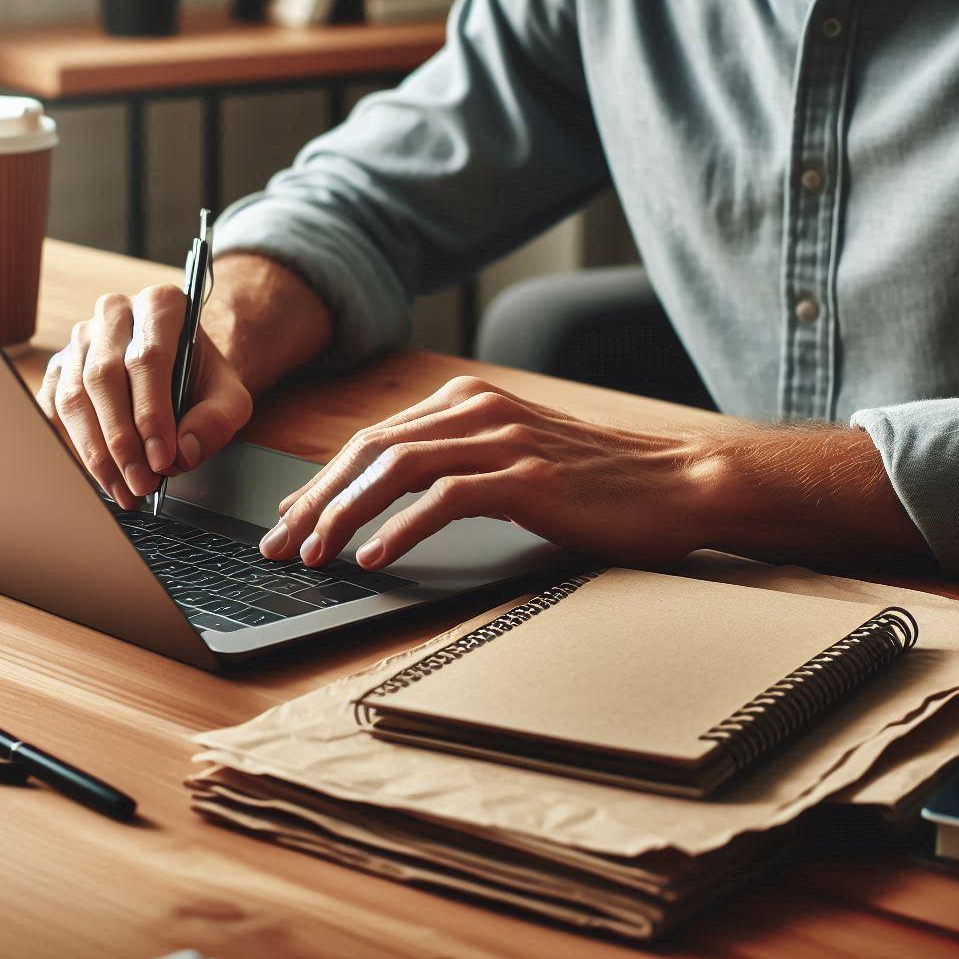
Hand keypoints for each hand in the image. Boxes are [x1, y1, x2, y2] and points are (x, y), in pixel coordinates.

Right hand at [38, 285, 252, 508]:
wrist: (184, 368)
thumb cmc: (205, 379)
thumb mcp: (231, 395)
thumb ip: (219, 419)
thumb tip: (185, 451)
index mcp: (160, 305)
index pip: (147, 359)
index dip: (152, 414)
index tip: (162, 458)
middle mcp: (115, 314)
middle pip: (104, 378)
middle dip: (122, 440)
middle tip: (141, 482)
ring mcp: (81, 339)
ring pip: (74, 396)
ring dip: (96, 451)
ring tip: (124, 489)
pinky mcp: (59, 368)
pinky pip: (53, 410)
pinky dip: (73, 447)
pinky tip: (98, 476)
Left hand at [258, 376, 714, 569]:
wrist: (676, 481)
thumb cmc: (597, 481)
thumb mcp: (517, 459)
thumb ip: (459, 464)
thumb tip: (394, 504)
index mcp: (470, 402)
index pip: (375, 438)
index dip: (325, 479)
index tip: (292, 516)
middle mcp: (479, 410)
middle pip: (371, 450)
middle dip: (317, 499)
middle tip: (282, 543)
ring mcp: (503, 440)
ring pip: (397, 469)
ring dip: (345, 513)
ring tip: (314, 553)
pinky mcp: (528, 476)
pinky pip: (446, 498)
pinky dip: (402, 527)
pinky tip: (376, 556)